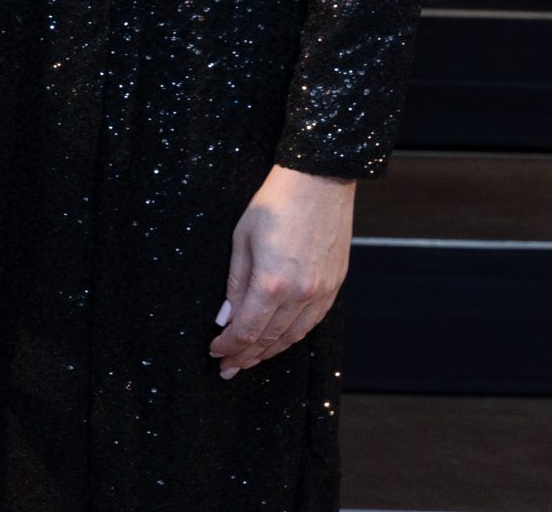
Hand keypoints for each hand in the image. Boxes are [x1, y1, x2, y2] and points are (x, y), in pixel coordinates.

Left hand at [209, 165, 355, 377]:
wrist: (319, 182)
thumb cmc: (274, 203)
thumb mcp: (242, 239)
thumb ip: (235, 282)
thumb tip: (225, 317)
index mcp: (272, 283)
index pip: (247, 330)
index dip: (229, 346)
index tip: (215, 352)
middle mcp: (300, 294)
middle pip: (269, 339)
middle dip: (245, 356)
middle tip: (228, 369)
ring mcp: (322, 292)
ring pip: (293, 336)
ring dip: (270, 351)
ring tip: (250, 360)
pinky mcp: (335, 285)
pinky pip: (312, 321)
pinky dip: (293, 336)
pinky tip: (280, 340)